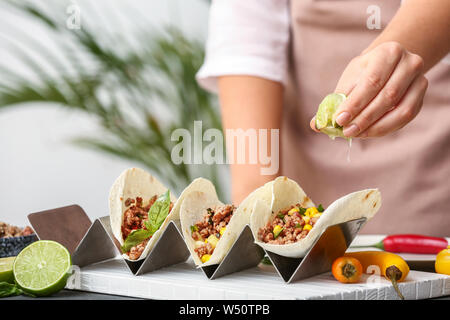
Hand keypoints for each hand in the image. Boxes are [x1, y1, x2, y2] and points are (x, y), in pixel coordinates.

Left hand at [311, 42, 427, 137]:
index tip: (339, 119)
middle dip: (364, 118)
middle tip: (346, 131)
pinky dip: (386, 128)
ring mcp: (420, 80)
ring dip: (376, 126)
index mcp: (388, 52)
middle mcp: (410, 63)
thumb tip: (315, 124)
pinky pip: (406, 118)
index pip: (372, 81)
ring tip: (356, 134)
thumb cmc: (364, 73)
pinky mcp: (421, 97)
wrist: (388, 64)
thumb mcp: (349, 80)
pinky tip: (369, 132)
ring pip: (400, 110)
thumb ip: (334, 101)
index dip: (355, 103)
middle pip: (387, 96)